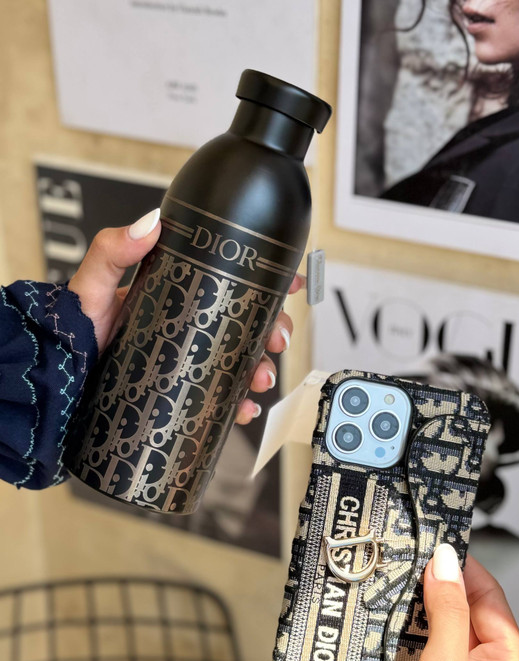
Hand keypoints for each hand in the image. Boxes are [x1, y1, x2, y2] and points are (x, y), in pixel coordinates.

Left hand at [68, 209, 298, 424]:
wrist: (58, 378)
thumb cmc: (73, 329)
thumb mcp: (94, 285)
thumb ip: (114, 250)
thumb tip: (151, 223)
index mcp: (180, 294)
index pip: (232, 281)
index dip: (267, 281)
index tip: (289, 283)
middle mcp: (190, 326)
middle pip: (249, 324)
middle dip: (274, 332)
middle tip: (278, 339)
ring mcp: (189, 358)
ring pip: (242, 362)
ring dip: (262, 369)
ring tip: (260, 378)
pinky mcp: (184, 389)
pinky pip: (222, 396)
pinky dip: (240, 404)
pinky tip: (244, 409)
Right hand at [404, 545, 518, 660]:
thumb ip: (447, 611)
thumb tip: (447, 559)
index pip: (490, 600)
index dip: (465, 570)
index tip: (437, 545)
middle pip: (466, 609)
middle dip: (439, 585)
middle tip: (411, 559)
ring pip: (443, 623)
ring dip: (421, 604)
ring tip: (398, 579)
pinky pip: (426, 641)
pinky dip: (410, 625)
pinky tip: (391, 611)